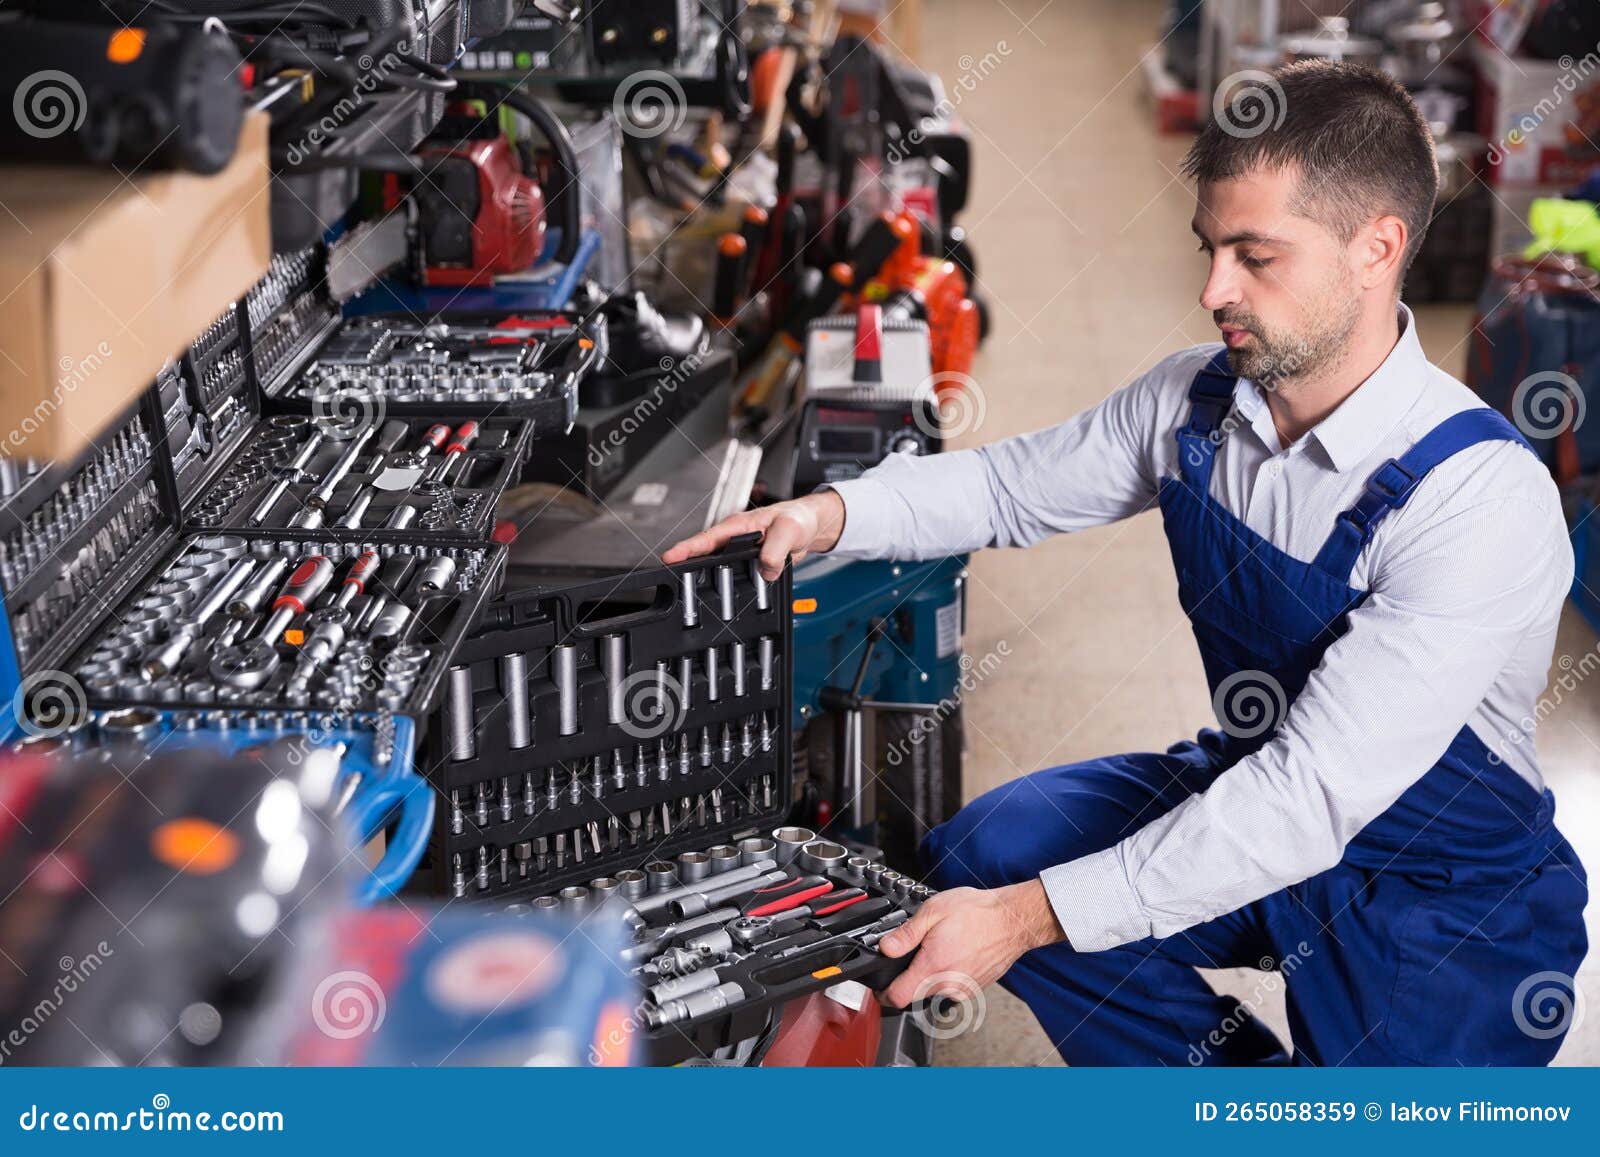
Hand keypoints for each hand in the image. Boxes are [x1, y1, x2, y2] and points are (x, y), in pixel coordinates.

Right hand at [661, 490, 846, 580]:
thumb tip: (764, 570)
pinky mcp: (749, 563)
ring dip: (711, 580)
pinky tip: (728, 595)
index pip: (707, 538)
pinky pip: (736, 576)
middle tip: (673, 581)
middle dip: (688, 567)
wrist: (811, 526)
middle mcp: (735, 539)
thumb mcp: (788, 531)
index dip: (687, 548)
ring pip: (720, 568)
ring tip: (693, 593)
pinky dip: (733, 585)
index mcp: (739, 526)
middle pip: (706, 555)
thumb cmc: (798, 519)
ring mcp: (740, 552)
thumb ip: (774, 551)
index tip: (669, 558)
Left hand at [878, 881, 1065, 1007]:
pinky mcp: (974, 989)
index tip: (880, 986)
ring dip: (929, 976)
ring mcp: (963, 989)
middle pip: (914, 994)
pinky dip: (946, 975)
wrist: (1012, 920)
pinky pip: (950, 988)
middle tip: (914, 953)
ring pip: (932, 991)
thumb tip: (884, 947)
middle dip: (907, 977)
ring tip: (938, 949)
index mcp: (933, 966)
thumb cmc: (978, 913)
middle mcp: (948, 984)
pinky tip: (954, 954)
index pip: (897, 997)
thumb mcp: (933, 911)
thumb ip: (906, 933)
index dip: (883, 993)